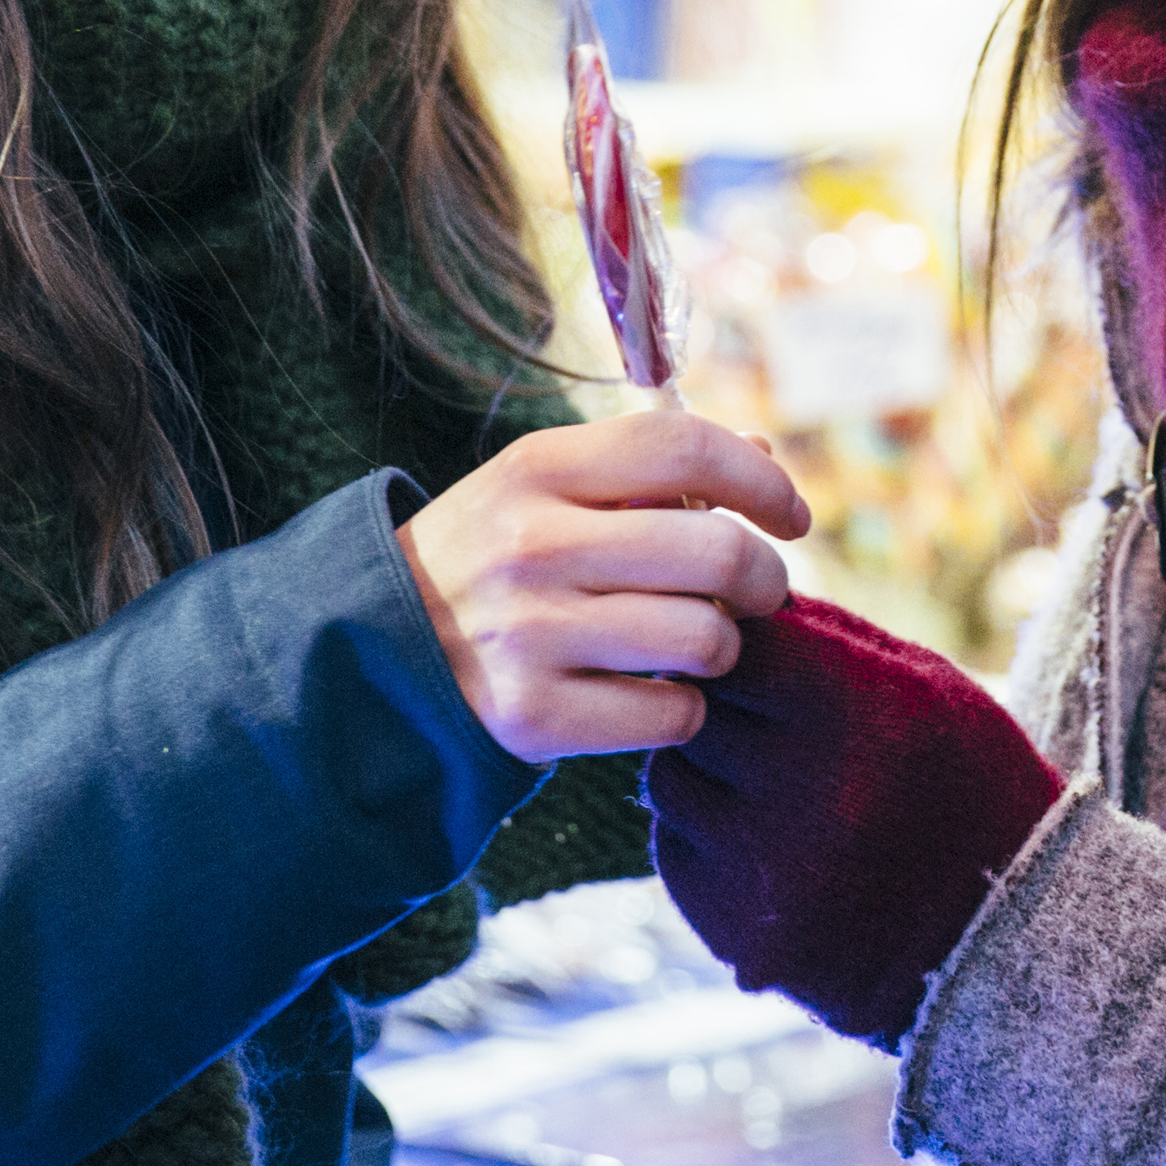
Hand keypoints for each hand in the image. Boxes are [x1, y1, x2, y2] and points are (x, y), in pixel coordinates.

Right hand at [399, 414, 810, 762]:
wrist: (375, 654)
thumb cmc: (489, 560)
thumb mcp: (540, 488)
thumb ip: (646, 469)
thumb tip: (762, 461)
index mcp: (536, 470)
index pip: (684, 449)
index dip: (760, 480)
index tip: (790, 515)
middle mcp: (532, 545)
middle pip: (717, 552)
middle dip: (766, 579)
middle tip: (759, 594)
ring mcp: (530, 634)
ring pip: (705, 638)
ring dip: (722, 647)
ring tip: (692, 643)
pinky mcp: (533, 716)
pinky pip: (672, 715)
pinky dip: (681, 711)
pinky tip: (649, 694)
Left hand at [654, 595, 1065, 1043]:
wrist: (1003, 935)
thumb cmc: (968, 781)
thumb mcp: (926, 683)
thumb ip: (824, 636)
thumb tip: (725, 597)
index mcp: (857, 713)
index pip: (736, 642)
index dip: (742, 640)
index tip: (759, 651)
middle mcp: (804, 791)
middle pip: (693, 705)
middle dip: (719, 699)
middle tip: (764, 718)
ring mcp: (765, 870)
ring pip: (670, 777)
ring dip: (705, 765)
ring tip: (773, 780)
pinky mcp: (737, 930)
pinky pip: (674, 847)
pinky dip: (706, 833)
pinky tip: (770, 839)